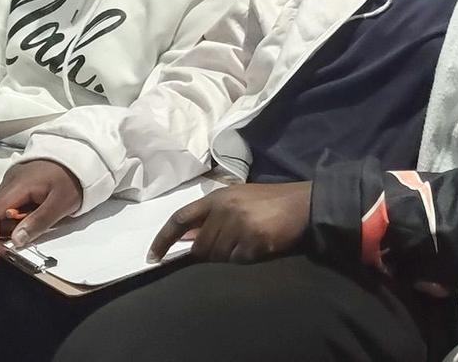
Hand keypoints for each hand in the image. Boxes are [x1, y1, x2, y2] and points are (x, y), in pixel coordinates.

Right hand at [0, 160, 85, 264]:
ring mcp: (12, 180)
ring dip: (7, 226)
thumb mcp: (61, 203)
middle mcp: (9, 180)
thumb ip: (38, 222)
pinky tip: (29, 219)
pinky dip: (13, 217)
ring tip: (27, 230)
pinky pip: (8, 203)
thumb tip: (15, 241)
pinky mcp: (18, 181)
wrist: (83, 155)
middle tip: (12, 248)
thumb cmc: (74, 179)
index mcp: (17, 185)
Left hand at [148, 182, 312, 263]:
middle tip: (234, 244)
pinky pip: (238, 261)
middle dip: (210, 252)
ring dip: (230, 255)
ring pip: (218, 256)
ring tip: (249, 241)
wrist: (304, 205)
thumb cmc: (271, 202)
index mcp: (218, 197)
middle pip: (200, 246)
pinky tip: (260, 246)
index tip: (153, 257)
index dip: (163, 239)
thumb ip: (212, 217)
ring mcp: (238, 225)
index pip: (180, 219)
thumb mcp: (238, 200)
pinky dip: (246, 259)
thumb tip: (186, 239)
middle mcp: (224, 209)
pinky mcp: (253, 241)